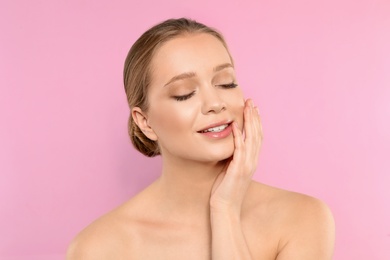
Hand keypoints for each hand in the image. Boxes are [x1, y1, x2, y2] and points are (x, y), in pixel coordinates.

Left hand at [210, 99, 262, 214]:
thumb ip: (233, 157)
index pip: (257, 137)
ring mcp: (247, 165)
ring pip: (252, 139)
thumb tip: (229, 145)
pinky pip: (240, 150)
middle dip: (254, 117)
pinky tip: (235, 126)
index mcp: (251, 161)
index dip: (256, 121)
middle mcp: (252, 161)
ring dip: (249, 122)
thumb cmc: (225, 189)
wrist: (225, 208)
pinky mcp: (238, 170)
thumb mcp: (231, 169)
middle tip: (252, 101)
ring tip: (247, 107)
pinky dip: (238, 137)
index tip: (253, 108)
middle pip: (257, 134)